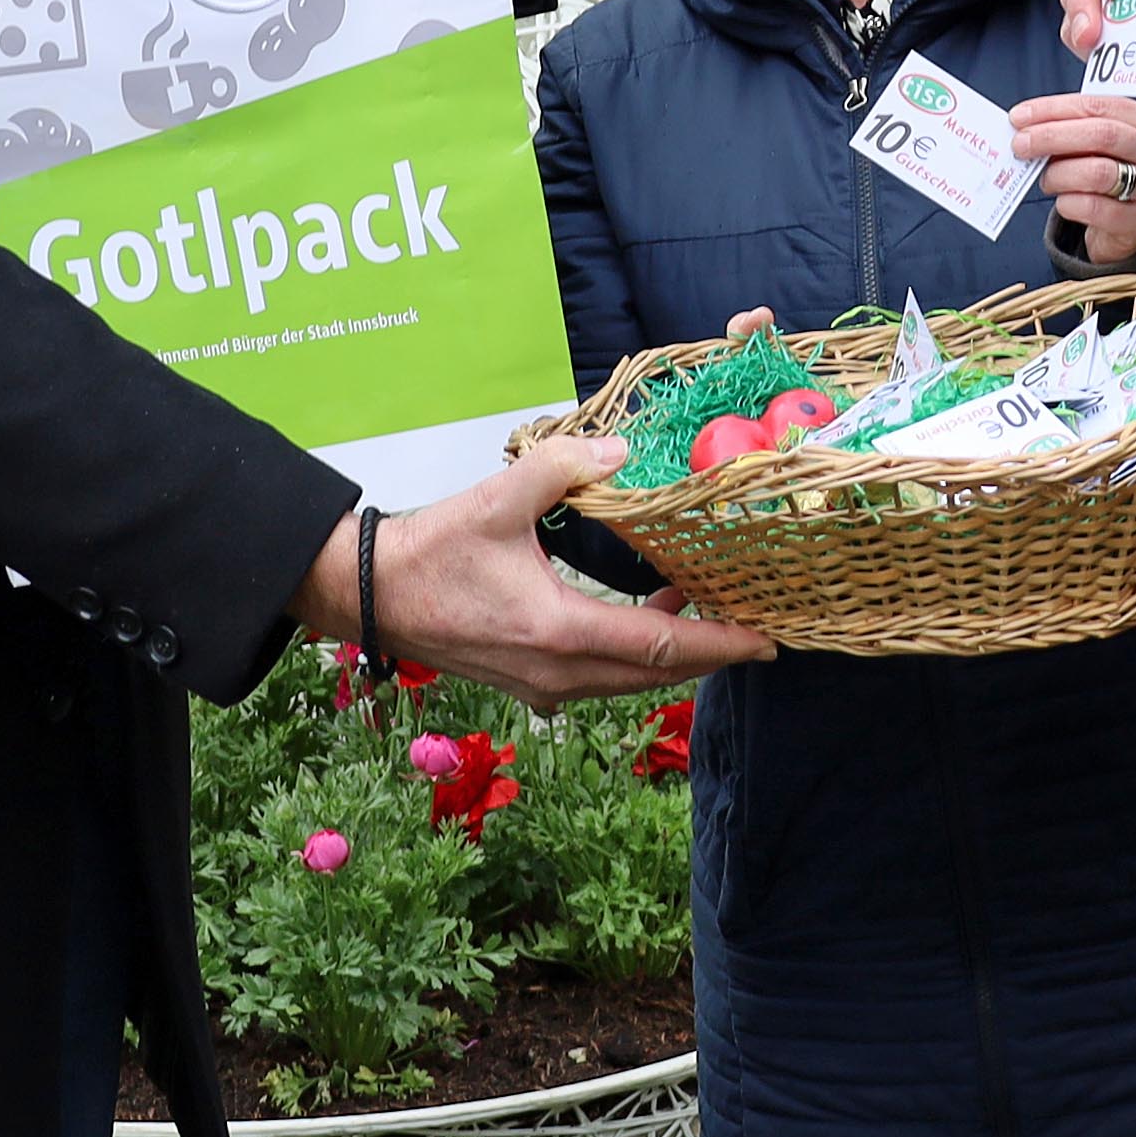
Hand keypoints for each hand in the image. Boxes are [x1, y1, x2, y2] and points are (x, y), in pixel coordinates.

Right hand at [301, 438, 772, 705]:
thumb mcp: (497, 499)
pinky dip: (639, 654)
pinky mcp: (531, 683)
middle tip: (758, 632)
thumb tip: (620, 451)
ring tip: (713, 614)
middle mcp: (558, 672)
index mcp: (559, 632)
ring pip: (631, 680)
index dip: (719, 644)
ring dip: (675, 654)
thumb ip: (563, 467)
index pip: (660, 646)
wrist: (369, 595)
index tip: (766, 639)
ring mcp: (544, 685)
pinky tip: (653, 613)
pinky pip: (604, 676)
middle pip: (656, 674)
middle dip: (712, 654)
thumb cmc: (429, 552)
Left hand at [1008, 92, 1135, 263]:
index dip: (1055, 108)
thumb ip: (1071, 132)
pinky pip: (1094, 208)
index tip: (1020, 116)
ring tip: (1046, 180)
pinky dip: (1068, 203)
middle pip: (1101, 134)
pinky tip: (1063, 202)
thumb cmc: (1111, 177)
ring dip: (1059, 174)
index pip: (1098, 105)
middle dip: (1052, 136)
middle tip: (1020, 145)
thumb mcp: (1099, 147)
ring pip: (1098, 172)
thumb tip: (1026, 129)